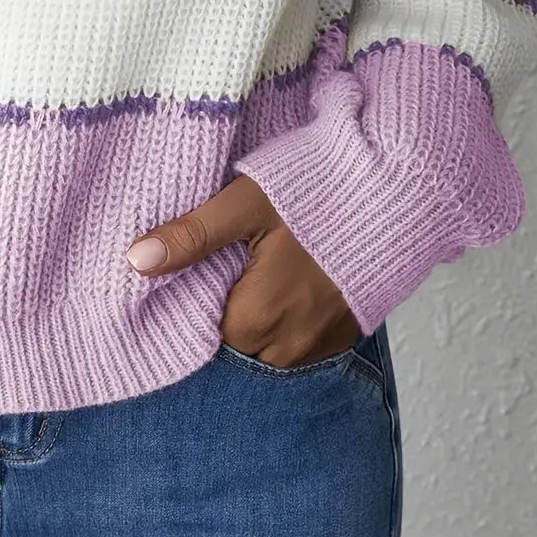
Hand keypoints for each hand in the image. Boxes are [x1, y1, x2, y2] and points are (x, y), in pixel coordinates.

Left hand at [125, 175, 361, 367]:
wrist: (401, 190)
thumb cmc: (322, 190)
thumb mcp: (247, 203)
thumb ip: (192, 236)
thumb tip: (136, 261)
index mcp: (255, 320)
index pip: (200, 333)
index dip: (192, 302)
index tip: (195, 273)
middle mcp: (289, 347)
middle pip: (235, 343)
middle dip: (225, 312)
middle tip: (228, 265)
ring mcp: (323, 345)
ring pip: (269, 346)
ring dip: (260, 319)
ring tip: (260, 271)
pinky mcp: (349, 334)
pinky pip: (303, 342)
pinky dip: (291, 320)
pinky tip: (293, 281)